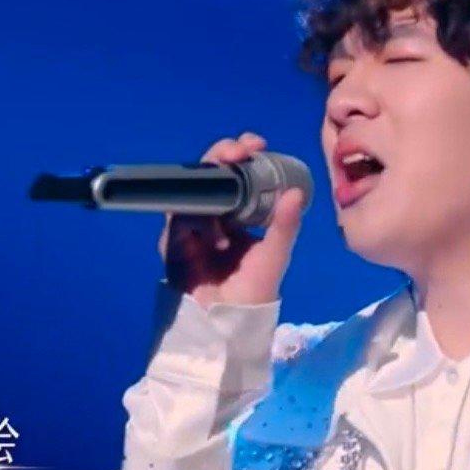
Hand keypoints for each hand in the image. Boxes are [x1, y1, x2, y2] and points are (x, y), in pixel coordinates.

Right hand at [157, 132, 305, 308]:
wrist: (227, 325)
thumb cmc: (253, 292)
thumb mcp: (274, 254)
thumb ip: (284, 225)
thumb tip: (296, 191)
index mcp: (237, 212)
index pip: (237, 173)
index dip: (243, 154)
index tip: (256, 144)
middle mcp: (212, 214)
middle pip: (211, 173)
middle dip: (222, 154)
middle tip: (238, 152)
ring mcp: (191, 225)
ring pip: (192, 188)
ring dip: (210, 179)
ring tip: (229, 176)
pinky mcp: (173, 242)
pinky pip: (180, 219)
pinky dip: (199, 221)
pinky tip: (218, 236)